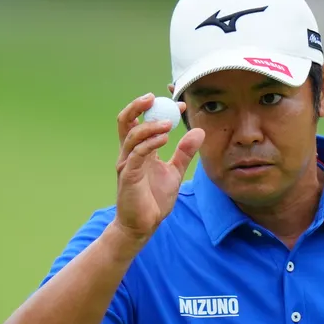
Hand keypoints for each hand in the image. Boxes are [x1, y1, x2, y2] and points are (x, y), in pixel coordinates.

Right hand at [113, 93, 204, 242]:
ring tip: (169, 123)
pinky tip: (165, 139)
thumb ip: (185, 152)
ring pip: (131, 135)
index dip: (157, 109)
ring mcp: (126, 163)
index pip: (142, 121)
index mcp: (139, 150)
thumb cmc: (155, 199)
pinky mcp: (128, 176)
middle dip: (137, 106)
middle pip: (125, 120)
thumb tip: (199, 131)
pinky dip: (150, 143)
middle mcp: (129, 153)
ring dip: (150, 125)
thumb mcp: (175, 172)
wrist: (143, 225)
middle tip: (154, 97)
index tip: (180, 106)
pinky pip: (136, 154)